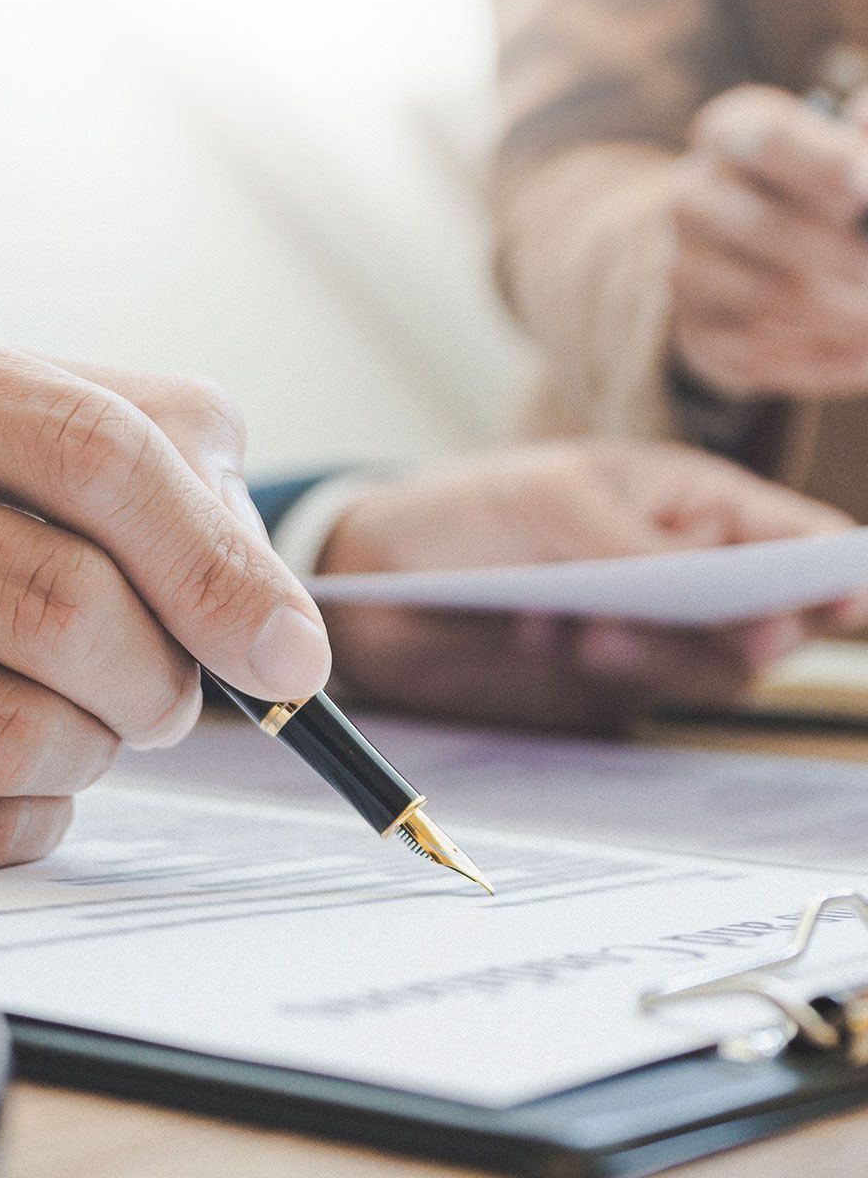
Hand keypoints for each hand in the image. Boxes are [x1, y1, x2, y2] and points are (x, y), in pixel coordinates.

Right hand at [0, 274, 327, 867]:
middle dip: (163, 672)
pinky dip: (27, 815)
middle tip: (169, 691)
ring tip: (83, 723)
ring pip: (12, 729)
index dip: (218, 557)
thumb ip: (116, 439)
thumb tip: (267, 605)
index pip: (88, 446)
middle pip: (58, 600)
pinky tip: (12, 778)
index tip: (289, 646)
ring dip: (97, 749)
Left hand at [317, 442, 862, 730]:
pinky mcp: (607, 685)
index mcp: (693, 502)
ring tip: (585, 626)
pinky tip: (547, 636)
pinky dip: (610, 672)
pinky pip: (646, 695)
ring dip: (666, 653)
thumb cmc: (467, 512)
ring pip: (719, 667)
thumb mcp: (549, 499)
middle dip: (755, 626)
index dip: (839, 574)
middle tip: (731, 628)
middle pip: (778, 617)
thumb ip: (635, 540)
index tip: (846, 600)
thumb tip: (714, 580)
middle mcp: (689, 572)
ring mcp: (654, 633)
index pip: (799, 539)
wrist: (373, 584)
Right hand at [669, 85, 867, 397]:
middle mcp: (691, 196)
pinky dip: (822, 361)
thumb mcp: (838, 143)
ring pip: (767, 297)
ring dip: (844, 316)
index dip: (823, 166)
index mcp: (731, 131)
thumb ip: (863, 136)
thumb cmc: (814, 181)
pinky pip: (756, 353)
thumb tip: (866, 141)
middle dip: (848, 258)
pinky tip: (864, 356)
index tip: (863, 191)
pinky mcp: (691, 327)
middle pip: (769, 230)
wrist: (742, 242)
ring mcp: (682, 265)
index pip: (768, 141)